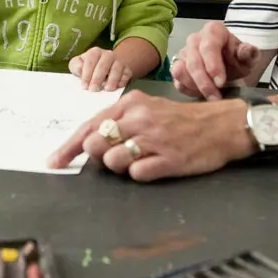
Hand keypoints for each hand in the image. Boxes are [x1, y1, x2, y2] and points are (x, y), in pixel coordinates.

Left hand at [48, 91, 250, 181]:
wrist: (223, 125)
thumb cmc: (182, 120)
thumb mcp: (149, 109)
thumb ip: (120, 122)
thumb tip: (91, 142)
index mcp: (132, 103)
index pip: (90, 126)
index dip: (68, 147)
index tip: (54, 162)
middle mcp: (140, 118)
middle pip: (97, 144)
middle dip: (100, 156)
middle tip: (118, 155)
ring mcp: (155, 139)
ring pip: (114, 161)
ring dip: (120, 166)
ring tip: (141, 158)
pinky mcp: (169, 160)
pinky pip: (137, 174)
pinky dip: (139, 174)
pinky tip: (155, 165)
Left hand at [68, 46, 133, 91]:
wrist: (109, 66)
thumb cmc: (91, 67)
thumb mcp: (79, 64)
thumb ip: (76, 65)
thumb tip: (80, 70)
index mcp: (95, 52)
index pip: (90, 60)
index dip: (86, 73)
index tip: (84, 85)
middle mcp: (108, 55)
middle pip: (103, 64)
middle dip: (98, 78)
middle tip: (93, 89)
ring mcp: (119, 62)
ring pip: (117, 68)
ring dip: (112, 79)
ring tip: (107, 89)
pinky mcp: (127, 70)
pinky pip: (126, 74)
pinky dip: (122, 80)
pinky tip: (118, 86)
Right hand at [172, 22, 260, 100]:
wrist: (230, 65)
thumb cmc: (237, 58)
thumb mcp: (248, 56)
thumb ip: (248, 53)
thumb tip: (247, 50)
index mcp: (213, 31)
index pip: (209, 47)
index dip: (213, 66)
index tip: (221, 83)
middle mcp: (194, 39)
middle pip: (193, 61)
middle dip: (204, 82)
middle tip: (216, 97)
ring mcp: (183, 53)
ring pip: (180, 71)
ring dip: (195, 87)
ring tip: (210, 96)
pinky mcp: (178, 67)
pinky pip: (177, 80)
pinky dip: (188, 90)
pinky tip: (202, 94)